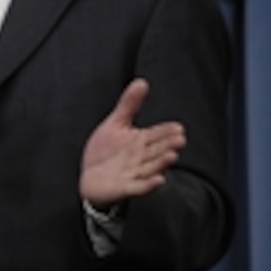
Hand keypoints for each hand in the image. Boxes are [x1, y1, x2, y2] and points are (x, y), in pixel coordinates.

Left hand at [80, 78, 185, 209]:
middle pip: (157, 150)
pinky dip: (149, 184)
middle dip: (168, 145)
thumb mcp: (116, 124)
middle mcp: (141, 158)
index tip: (178, 127)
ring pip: (152, 167)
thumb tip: (142, 81)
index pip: (157, 135)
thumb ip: (129, 105)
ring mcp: (135, 173)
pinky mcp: (126, 188)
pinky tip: (159, 180)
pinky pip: (140, 187)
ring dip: (162, 162)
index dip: (166, 132)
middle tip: (180, 139)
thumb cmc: (106, 151)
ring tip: (172, 155)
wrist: (90, 179)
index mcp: (140, 141)